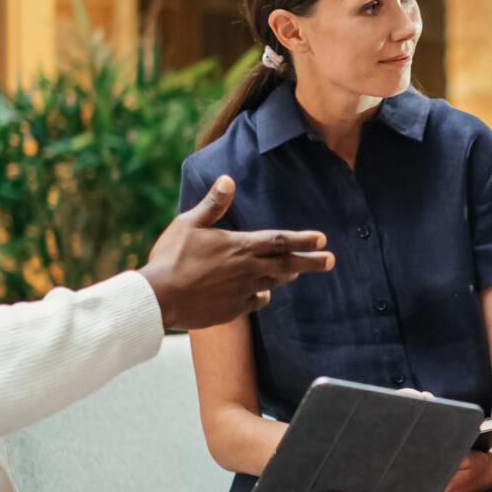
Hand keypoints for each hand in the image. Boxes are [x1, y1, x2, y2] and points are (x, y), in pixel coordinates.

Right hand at [141, 176, 334, 330]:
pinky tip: (263, 295)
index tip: (322, 239)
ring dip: (287, 276)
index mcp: (240, 247)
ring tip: (297, 272)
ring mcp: (242, 292)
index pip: (280, 241)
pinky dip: (263, 296)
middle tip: (331, 261)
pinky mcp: (233, 310)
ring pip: (273, 283)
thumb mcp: (189, 223)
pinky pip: (256, 302)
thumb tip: (228, 180)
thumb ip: (212, 204)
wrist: (159, 298)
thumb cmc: (171, 257)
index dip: (303, 240)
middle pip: (287, 265)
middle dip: (311, 262)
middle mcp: (248, 270)